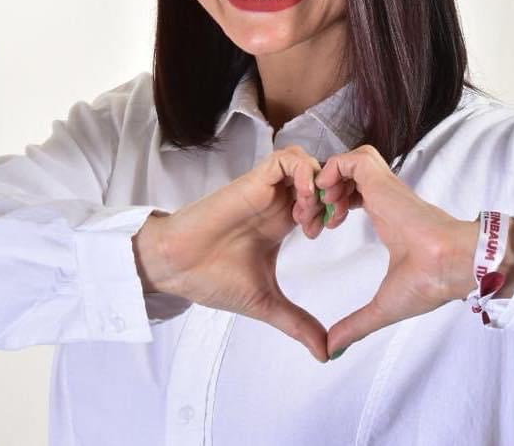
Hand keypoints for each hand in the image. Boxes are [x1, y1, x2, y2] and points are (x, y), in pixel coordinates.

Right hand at [133, 145, 327, 361]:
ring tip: (313, 217)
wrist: (177, 268)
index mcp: (283, 220)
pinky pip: (288, 159)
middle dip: (334, 195)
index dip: (336, 210)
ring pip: (308, 162)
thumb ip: (297, 323)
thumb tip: (325, 355)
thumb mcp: (266, 302)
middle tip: (332, 223)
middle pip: (320, 176)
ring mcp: (266, 188)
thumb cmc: (213, 279)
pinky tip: (302, 204)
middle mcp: (278, 201)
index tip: (332, 234)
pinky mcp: (253, 180)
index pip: (322, 200)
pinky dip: (303, 174)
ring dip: (319, 184)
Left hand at [311, 145, 479, 357]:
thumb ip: (356, 324)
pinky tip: (328, 197)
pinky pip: (353, 159)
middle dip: (321, 192)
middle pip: (345, 175)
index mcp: (386, 216)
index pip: (353, 194)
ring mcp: (385, 186)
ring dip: (327, 179)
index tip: (318, 231)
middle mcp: (384, 197)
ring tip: (321, 209)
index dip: (329, 206)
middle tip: (311, 219)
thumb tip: (332, 349)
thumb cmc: (429, 281)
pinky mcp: (384, 180)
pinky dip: (334, 170)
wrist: (450, 265)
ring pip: (349, 161)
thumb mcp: (383, 305)